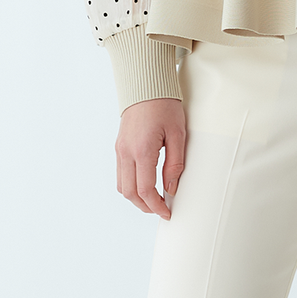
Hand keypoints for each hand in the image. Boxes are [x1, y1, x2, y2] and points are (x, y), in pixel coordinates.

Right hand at [115, 97, 186, 217]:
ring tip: (154, 200)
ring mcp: (120, 149)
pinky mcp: (119, 146)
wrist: (146, 85)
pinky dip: (130, 185)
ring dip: (136, 198)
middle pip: (129, 193)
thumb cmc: (164, 106)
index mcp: (142, 150)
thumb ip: (174, 164)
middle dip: (145, 206)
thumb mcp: (177, 134)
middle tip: (161, 210)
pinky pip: (120, 173)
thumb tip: (171, 188)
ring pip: (121, 186)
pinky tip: (144, 185)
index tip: (167, 213)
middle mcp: (126, 152)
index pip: (145, 190)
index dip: (156, 206)